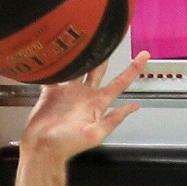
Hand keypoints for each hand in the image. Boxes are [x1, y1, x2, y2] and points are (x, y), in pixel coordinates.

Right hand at [19, 51, 149, 163]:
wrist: (43, 147)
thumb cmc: (68, 145)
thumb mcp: (96, 133)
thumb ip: (113, 119)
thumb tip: (133, 107)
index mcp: (97, 104)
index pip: (120, 83)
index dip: (132, 69)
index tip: (143, 56)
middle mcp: (85, 96)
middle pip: (99, 70)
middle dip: (105, 55)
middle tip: (110, 38)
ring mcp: (68, 92)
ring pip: (79, 68)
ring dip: (82, 55)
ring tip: (85, 39)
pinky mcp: (52, 92)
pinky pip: (55, 75)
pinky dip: (56, 65)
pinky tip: (57, 54)